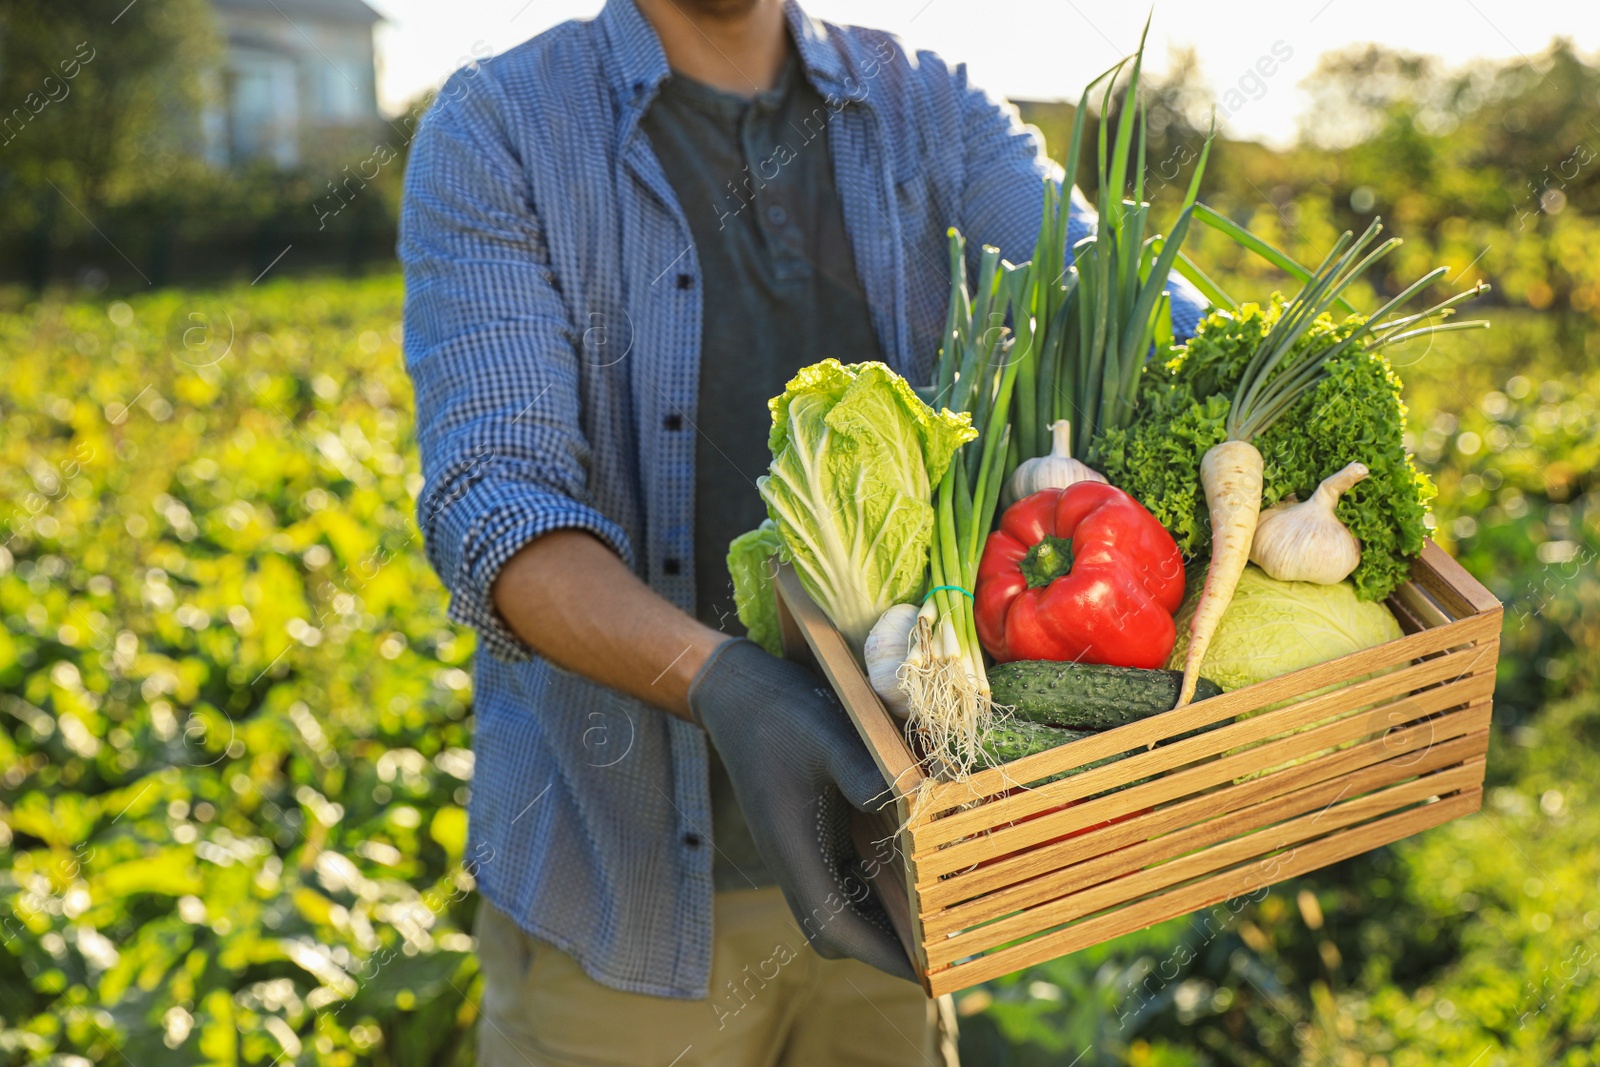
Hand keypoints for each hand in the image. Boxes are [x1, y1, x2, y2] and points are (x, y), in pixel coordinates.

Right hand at [688, 639, 915, 981]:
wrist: (737, 692)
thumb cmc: (781, 714)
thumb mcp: (828, 735)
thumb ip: (863, 772)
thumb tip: (907, 805)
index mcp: (793, 852)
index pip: (838, 931)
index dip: (884, 956)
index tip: (928, 972)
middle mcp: (793, 860)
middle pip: (836, 932)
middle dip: (885, 947)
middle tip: (939, 946)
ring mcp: (797, 848)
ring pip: (839, 907)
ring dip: (880, 917)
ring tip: (932, 916)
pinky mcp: (804, 831)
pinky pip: (840, 876)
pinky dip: (873, 885)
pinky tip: (908, 866)